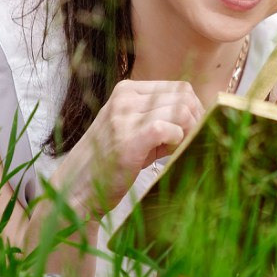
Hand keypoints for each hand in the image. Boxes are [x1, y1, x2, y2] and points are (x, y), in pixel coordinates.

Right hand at [62, 80, 204, 219]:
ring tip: (177, 148)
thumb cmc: (109, 162)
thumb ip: (161, 118)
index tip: (193, 130)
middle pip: (184, 97)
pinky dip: (177, 141)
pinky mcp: (128, 138)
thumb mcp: (132, 129)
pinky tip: (167, 153)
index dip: (194, 109)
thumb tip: (199, 118)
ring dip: (188, 131)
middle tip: (190, 141)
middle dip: (196, 120)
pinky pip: (169, 129)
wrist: (77, 188)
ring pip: (181, 111)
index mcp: (127, 91)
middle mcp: (125, 98)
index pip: (178, 88)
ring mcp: (125, 116)